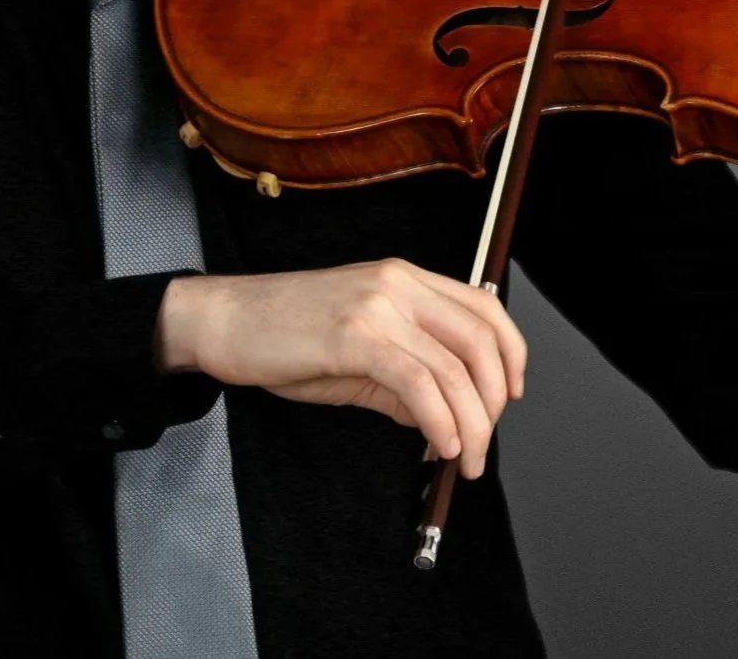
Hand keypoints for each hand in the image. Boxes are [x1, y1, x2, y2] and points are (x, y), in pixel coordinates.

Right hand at [155, 259, 525, 479]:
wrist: (226, 320)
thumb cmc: (284, 333)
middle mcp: (399, 283)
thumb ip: (404, 376)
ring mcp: (378, 306)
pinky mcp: (355, 336)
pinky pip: (419, 384)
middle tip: (483, 445)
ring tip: (462, 460)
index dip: (511, 355)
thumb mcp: (356, 349)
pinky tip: (439, 444)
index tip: (509, 397)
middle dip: (494, 403)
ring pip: (455, 369)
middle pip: (481, 341)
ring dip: (472, 425)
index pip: (484, 308)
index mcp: (403, 278)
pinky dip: (440, 421)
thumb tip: (442, 417)